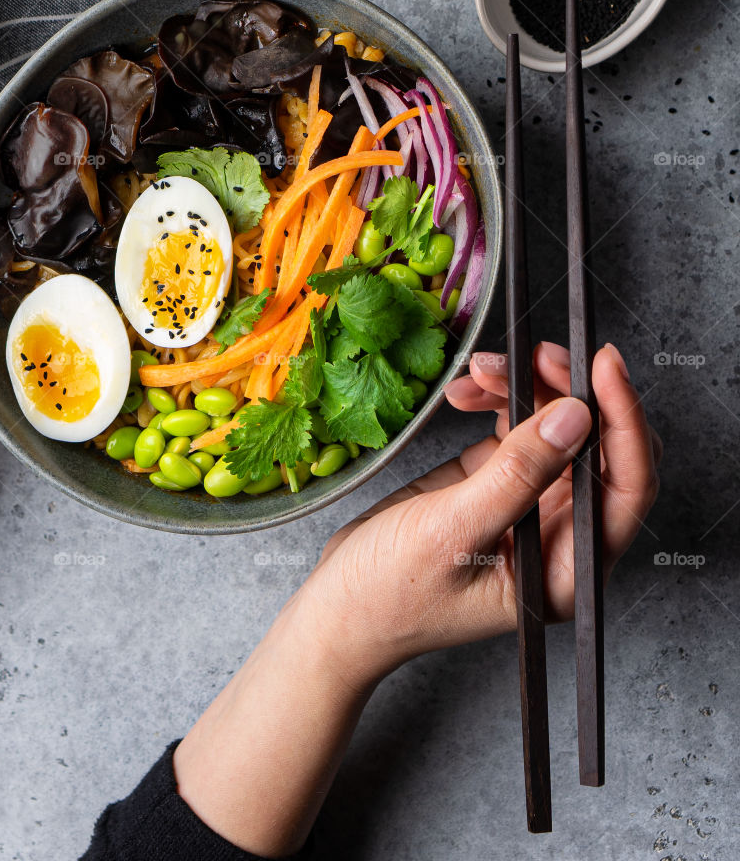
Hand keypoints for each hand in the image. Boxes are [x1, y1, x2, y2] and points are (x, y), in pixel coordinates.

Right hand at [302, 341, 659, 684]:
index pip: (627, 486)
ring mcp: (529, 507)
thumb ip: (517, 475)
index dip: (624, 421)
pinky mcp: (496, 483)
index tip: (603, 365)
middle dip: (571, 392)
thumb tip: (578, 416)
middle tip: (533, 355)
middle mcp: (560, 537)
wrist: (336, 608)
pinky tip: (466, 392)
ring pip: (558, 428)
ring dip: (526, 388)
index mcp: (567, 570)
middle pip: (597, 447)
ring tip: (480, 371)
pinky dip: (498, 399)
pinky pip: (519, 427)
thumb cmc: (389, 595)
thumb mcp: (452, 531)